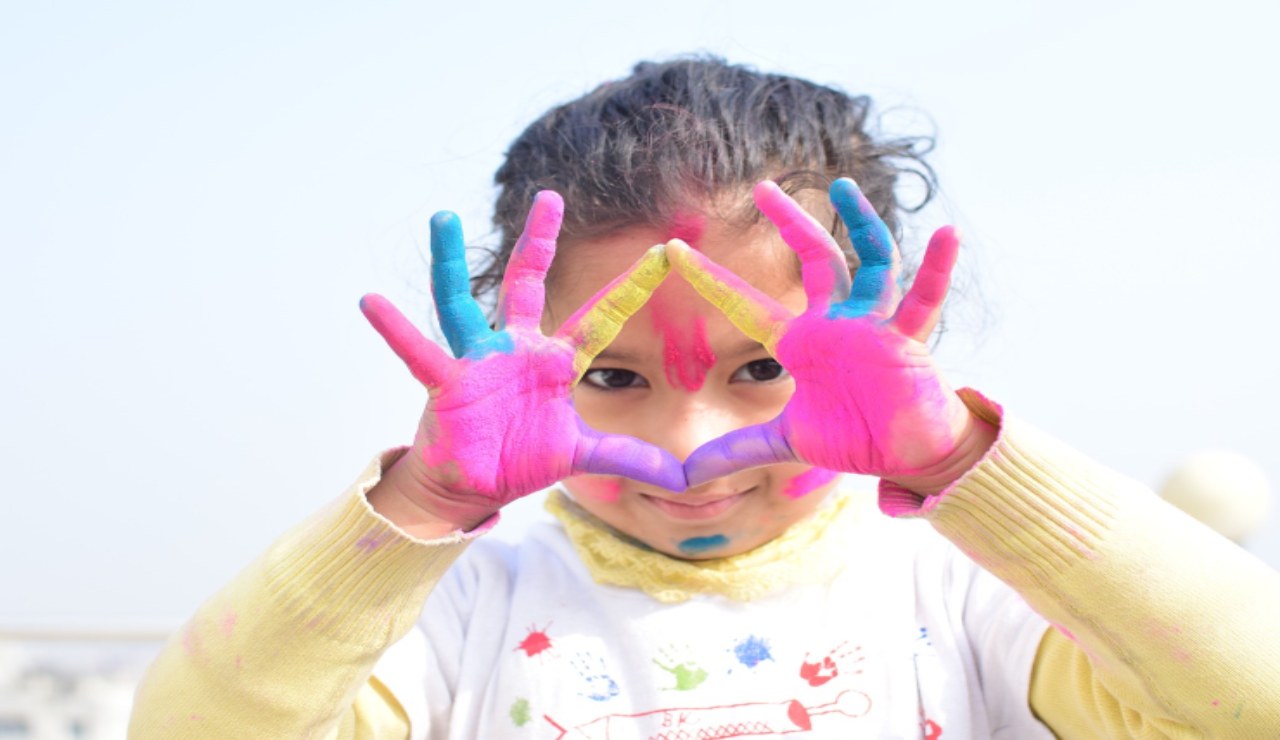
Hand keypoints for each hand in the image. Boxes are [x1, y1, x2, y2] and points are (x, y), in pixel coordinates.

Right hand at [361, 191, 684, 530]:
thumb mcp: (580, 455)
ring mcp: (478, 360)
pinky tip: (372, 301)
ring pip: (461, 301)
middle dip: (538, 241)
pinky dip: (395, 329)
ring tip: (443, 217)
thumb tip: (680, 475)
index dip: (628, 289)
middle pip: (528, 283)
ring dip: (451, 261)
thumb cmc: (522, 459)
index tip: (663, 253)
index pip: (598, 318)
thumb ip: (627, 457)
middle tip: (550, 195)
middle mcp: (515, 348)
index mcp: (553, 361)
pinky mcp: (447, 381)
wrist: (473, 486)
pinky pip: (418, 352)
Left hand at [668, 179, 992, 494]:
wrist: (906, 455)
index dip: (712, 279)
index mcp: (801, 342)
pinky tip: (948, 234)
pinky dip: (937, 269)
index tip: (675, 249)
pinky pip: (923, 299)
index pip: (747, 304)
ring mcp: (874, 326)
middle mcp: (837, 322)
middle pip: (814, 258)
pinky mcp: (907, 341)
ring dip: (862, 223)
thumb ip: (736, 452)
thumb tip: (685, 475)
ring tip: (844, 184)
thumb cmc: (853, 436)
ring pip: (871, 261)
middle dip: (790, 223)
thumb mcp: (784, 443)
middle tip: (762, 187)